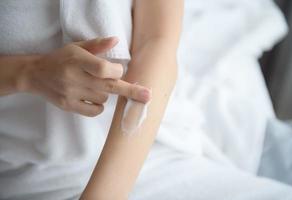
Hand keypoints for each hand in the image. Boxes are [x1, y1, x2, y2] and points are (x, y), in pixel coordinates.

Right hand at [20, 37, 150, 116]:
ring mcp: (71, 94)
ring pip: (103, 99)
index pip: (103, 69)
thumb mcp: (77, 47)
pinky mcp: (69, 106)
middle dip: (131, 91)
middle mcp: (74, 78)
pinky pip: (94, 111)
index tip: (119, 71)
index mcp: (78, 60)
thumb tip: (117, 41)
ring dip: (106, 94)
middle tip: (147, 96)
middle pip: (109, 87)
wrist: (36, 74)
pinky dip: (98, 106)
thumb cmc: (61, 59)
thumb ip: (98, 45)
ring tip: (94, 86)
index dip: (116, 71)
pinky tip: (92, 97)